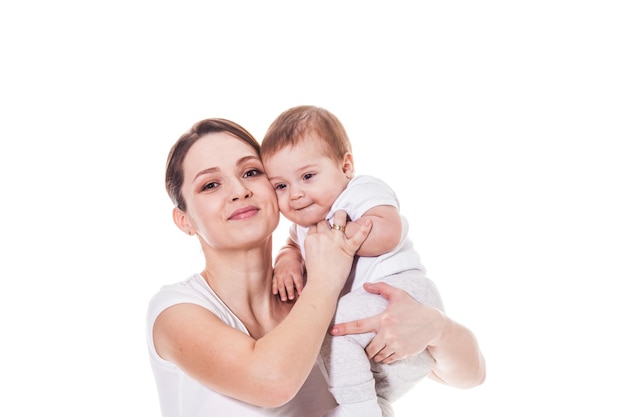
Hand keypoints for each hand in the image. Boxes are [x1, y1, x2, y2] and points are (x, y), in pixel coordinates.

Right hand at [272, 253, 303, 300]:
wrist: (287, 255)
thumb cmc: (297, 264)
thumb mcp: (302, 267)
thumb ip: (304, 276)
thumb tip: (311, 285)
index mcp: (295, 270)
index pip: (298, 280)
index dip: (299, 287)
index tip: (301, 294)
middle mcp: (287, 272)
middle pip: (289, 283)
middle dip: (290, 291)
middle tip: (291, 298)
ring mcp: (280, 273)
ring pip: (281, 284)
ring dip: (282, 292)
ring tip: (284, 299)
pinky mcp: (275, 274)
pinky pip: (274, 282)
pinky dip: (274, 287)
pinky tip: (275, 293)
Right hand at [303, 211, 370, 293]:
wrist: (322, 286)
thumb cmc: (316, 274)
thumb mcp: (308, 254)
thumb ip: (312, 243)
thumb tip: (316, 237)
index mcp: (311, 238)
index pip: (314, 225)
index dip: (318, 227)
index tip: (322, 229)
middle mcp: (322, 236)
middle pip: (325, 221)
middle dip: (328, 222)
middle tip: (332, 225)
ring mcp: (336, 241)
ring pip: (339, 219)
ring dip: (342, 216)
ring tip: (345, 216)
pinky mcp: (348, 248)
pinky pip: (358, 236)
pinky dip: (365, 229)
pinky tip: (369, 222)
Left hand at [329, 281, 444, 363]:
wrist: (432, 324)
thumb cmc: (413, 307)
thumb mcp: (398, 294)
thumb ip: (381, 287)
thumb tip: (365, 285)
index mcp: (383, 319)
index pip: (359, 325)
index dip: (344, 329)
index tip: (332, 332)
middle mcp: (388, 334)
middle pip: (368, 348)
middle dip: (365, 349)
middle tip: (368, 345)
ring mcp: (395, 346)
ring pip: (377, 356)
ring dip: (375, 353)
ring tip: (379, 347)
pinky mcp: (402, 354)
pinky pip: (387, 360)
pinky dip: (385, 357)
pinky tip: (389, 350)